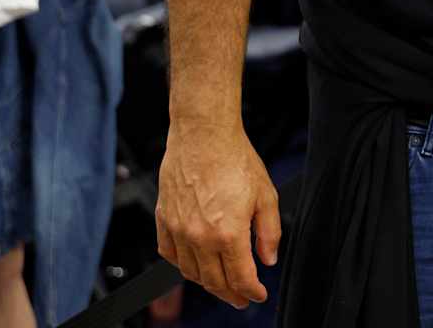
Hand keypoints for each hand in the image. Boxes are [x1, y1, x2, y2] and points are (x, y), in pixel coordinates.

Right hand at [156, 121, 280, 308]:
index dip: (251, 292)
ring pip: (191, 272)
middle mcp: (199, 237)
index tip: (258, 294)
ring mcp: (178, 230)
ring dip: (207, 282)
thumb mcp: (266, 195)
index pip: (240, 278)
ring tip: (221, 283)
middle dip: (231, 294)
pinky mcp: (164, 219)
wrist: (204, 135)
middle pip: (214, 281)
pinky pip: (170, 254)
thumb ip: (269, 232)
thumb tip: (268, 259)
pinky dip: (182, 264)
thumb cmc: (235, 159)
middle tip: (241, 297)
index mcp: (228, 234)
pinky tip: (194, 263)